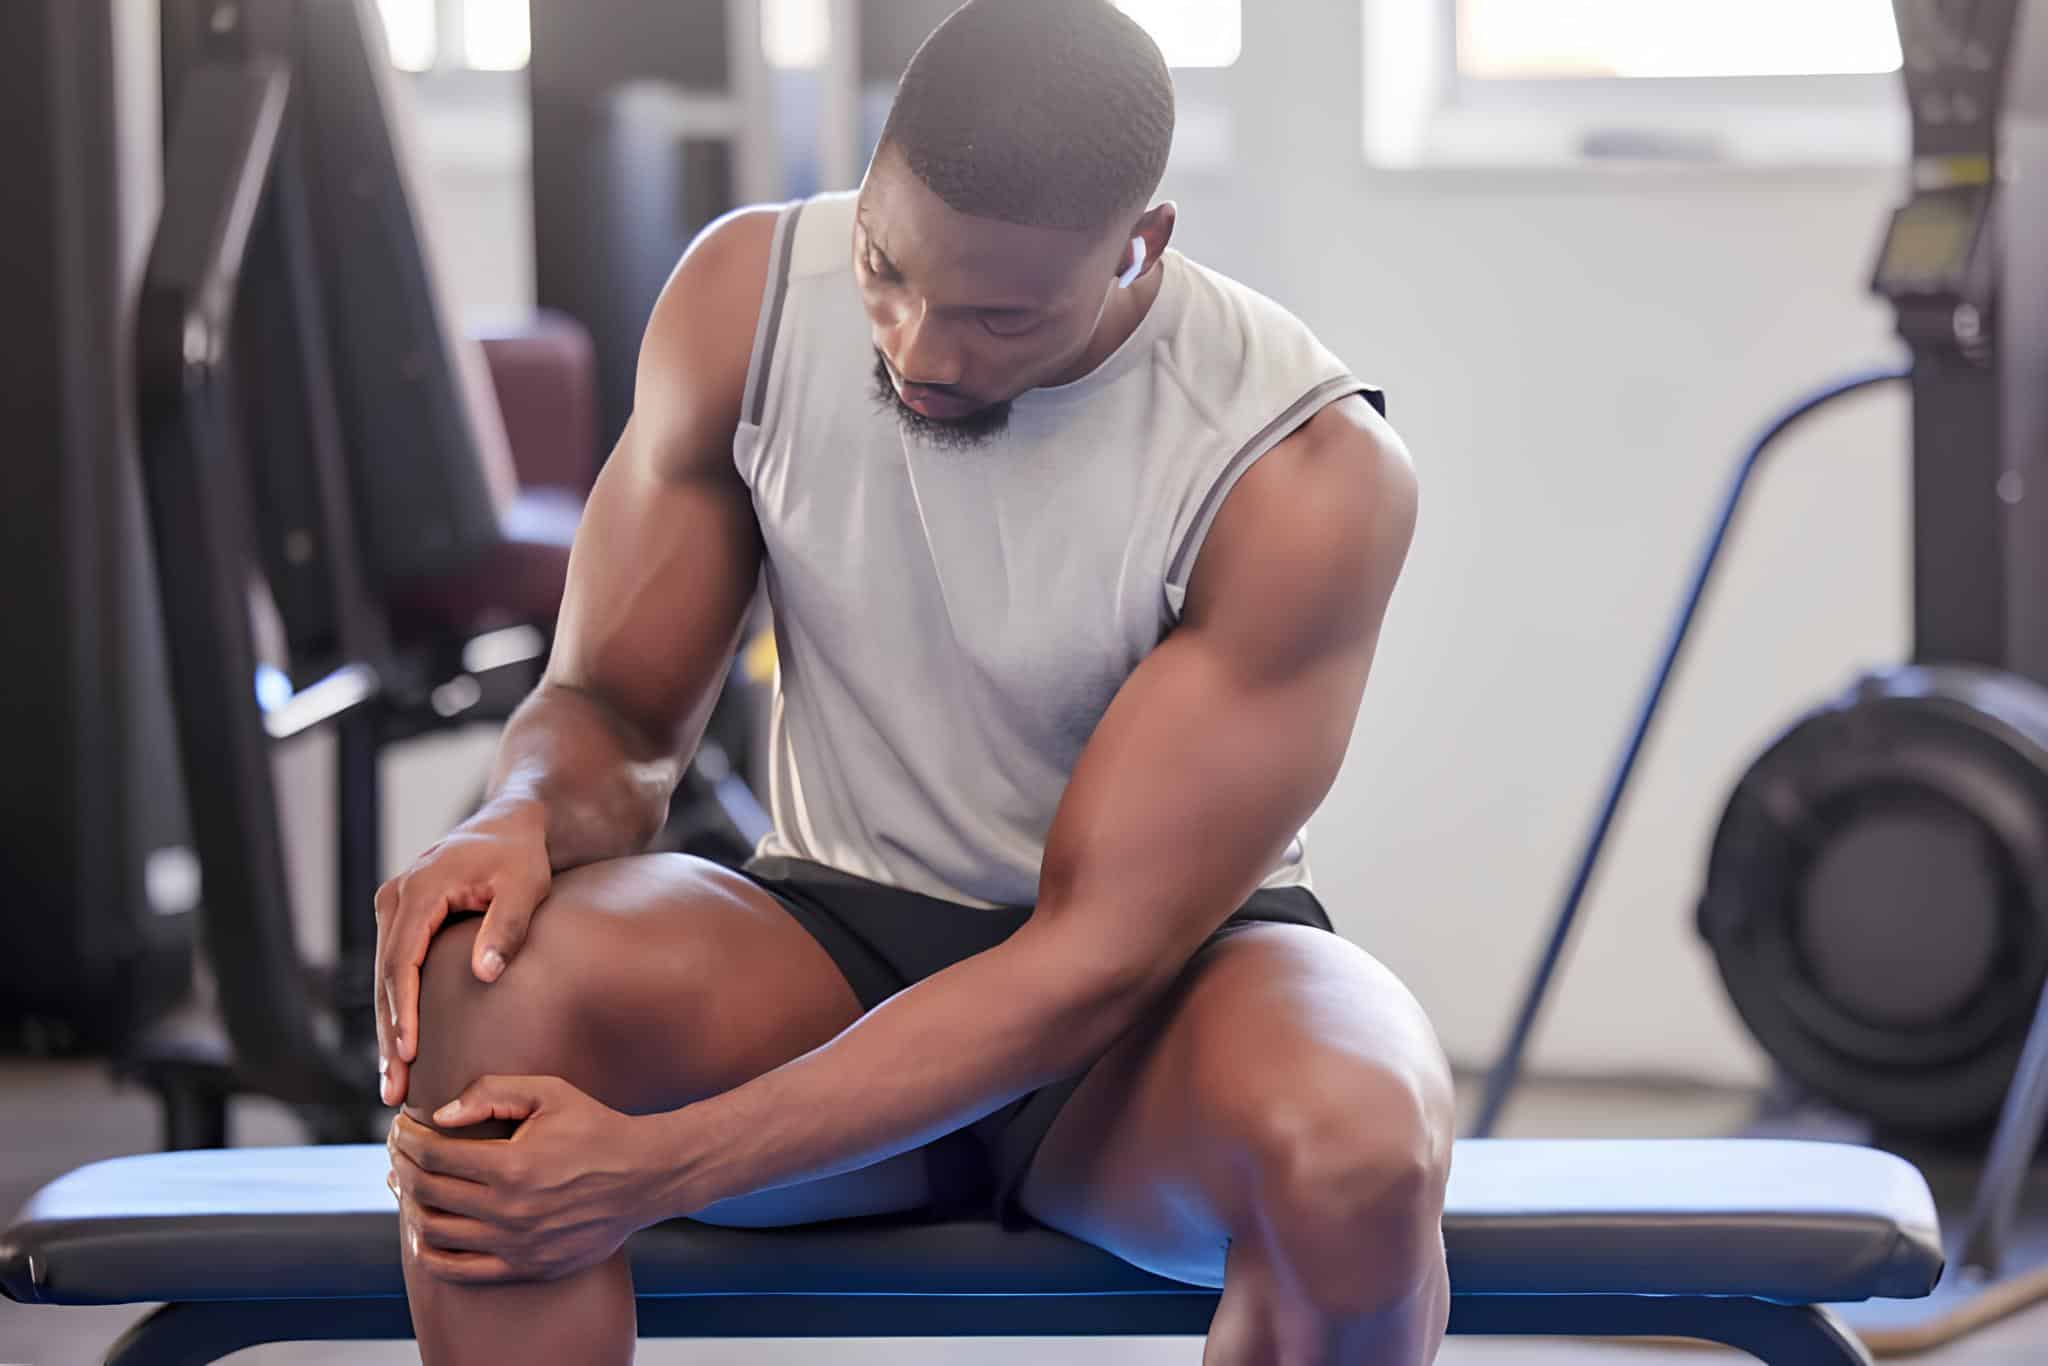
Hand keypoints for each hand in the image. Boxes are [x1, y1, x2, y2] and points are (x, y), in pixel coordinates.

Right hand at [373, 802, 551, 1106]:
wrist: (510, 825)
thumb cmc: (521, 856)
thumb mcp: (525, 886)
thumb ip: (507, 927)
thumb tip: (485, 974)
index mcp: (418, 890)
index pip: (402, 962)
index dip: (404, 1012)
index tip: (410, 1054)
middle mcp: (395, 899)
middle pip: (384, 978)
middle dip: (389, 1035)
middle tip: (393, 1088)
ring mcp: (394, 908)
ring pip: (383, 979)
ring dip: (387, 1030)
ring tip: (392, 1083)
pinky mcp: (402, 919)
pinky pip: (393, 970)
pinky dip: (396, 1009)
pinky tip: (401, 1049)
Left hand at [388, 1076, 666, 1283]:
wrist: (644, 1178)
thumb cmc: (594, 1127)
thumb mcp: (550, 1093)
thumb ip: (492, 1092)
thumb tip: (440, 1116)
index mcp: (513, 1165)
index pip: (434, 1155)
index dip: (406, 1139)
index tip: (400, 1127)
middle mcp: (510, 1211)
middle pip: (426, 1192)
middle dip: (402, 1165)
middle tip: (399, 1151)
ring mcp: (516, 1244)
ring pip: (435, 1232)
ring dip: (410, 1205)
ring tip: (409, 1183)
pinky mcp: (525, 1268)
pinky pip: (458, 1270)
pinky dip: (429, 1252)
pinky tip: (423, 1230)